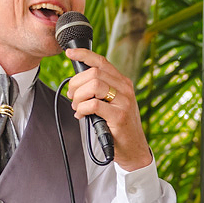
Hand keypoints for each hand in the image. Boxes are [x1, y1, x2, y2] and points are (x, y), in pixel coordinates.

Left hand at [64, 48, 152, 170]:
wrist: (134, 149)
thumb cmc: (119, 126)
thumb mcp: (114, 103)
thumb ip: (101, 90)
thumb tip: (78, 81)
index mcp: (123, 83)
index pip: (102, 62)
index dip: (84, 55)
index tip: (70, 53)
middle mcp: (125, 89)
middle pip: (94, 72)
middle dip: (76, 83)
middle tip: (72, 96)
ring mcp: (124, 102)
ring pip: (93, 85)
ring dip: (79, 96)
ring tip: (77, 107)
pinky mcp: (119, 116)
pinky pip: (94, 104)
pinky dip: (82, 109)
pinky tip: (82, 115)